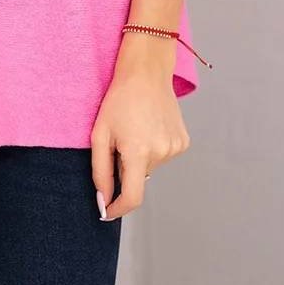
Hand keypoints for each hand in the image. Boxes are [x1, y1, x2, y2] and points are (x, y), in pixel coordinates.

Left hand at [90, 47, 190, 220]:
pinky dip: (153, 149)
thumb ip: (100, 171)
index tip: (106, 211)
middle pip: (139, 178)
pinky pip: (162, 156)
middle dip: (125, 169)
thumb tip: (103, 200)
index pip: (132, 198)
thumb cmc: (119, 100)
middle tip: (119, 142)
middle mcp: (161, 153)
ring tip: (135, 130)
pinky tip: (149, 127)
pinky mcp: (183, 142)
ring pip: (150, 167)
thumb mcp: (100, 134)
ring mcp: (175, 148)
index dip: (117, 209)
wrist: (146, 73)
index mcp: (138, 152)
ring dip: (140, 157)